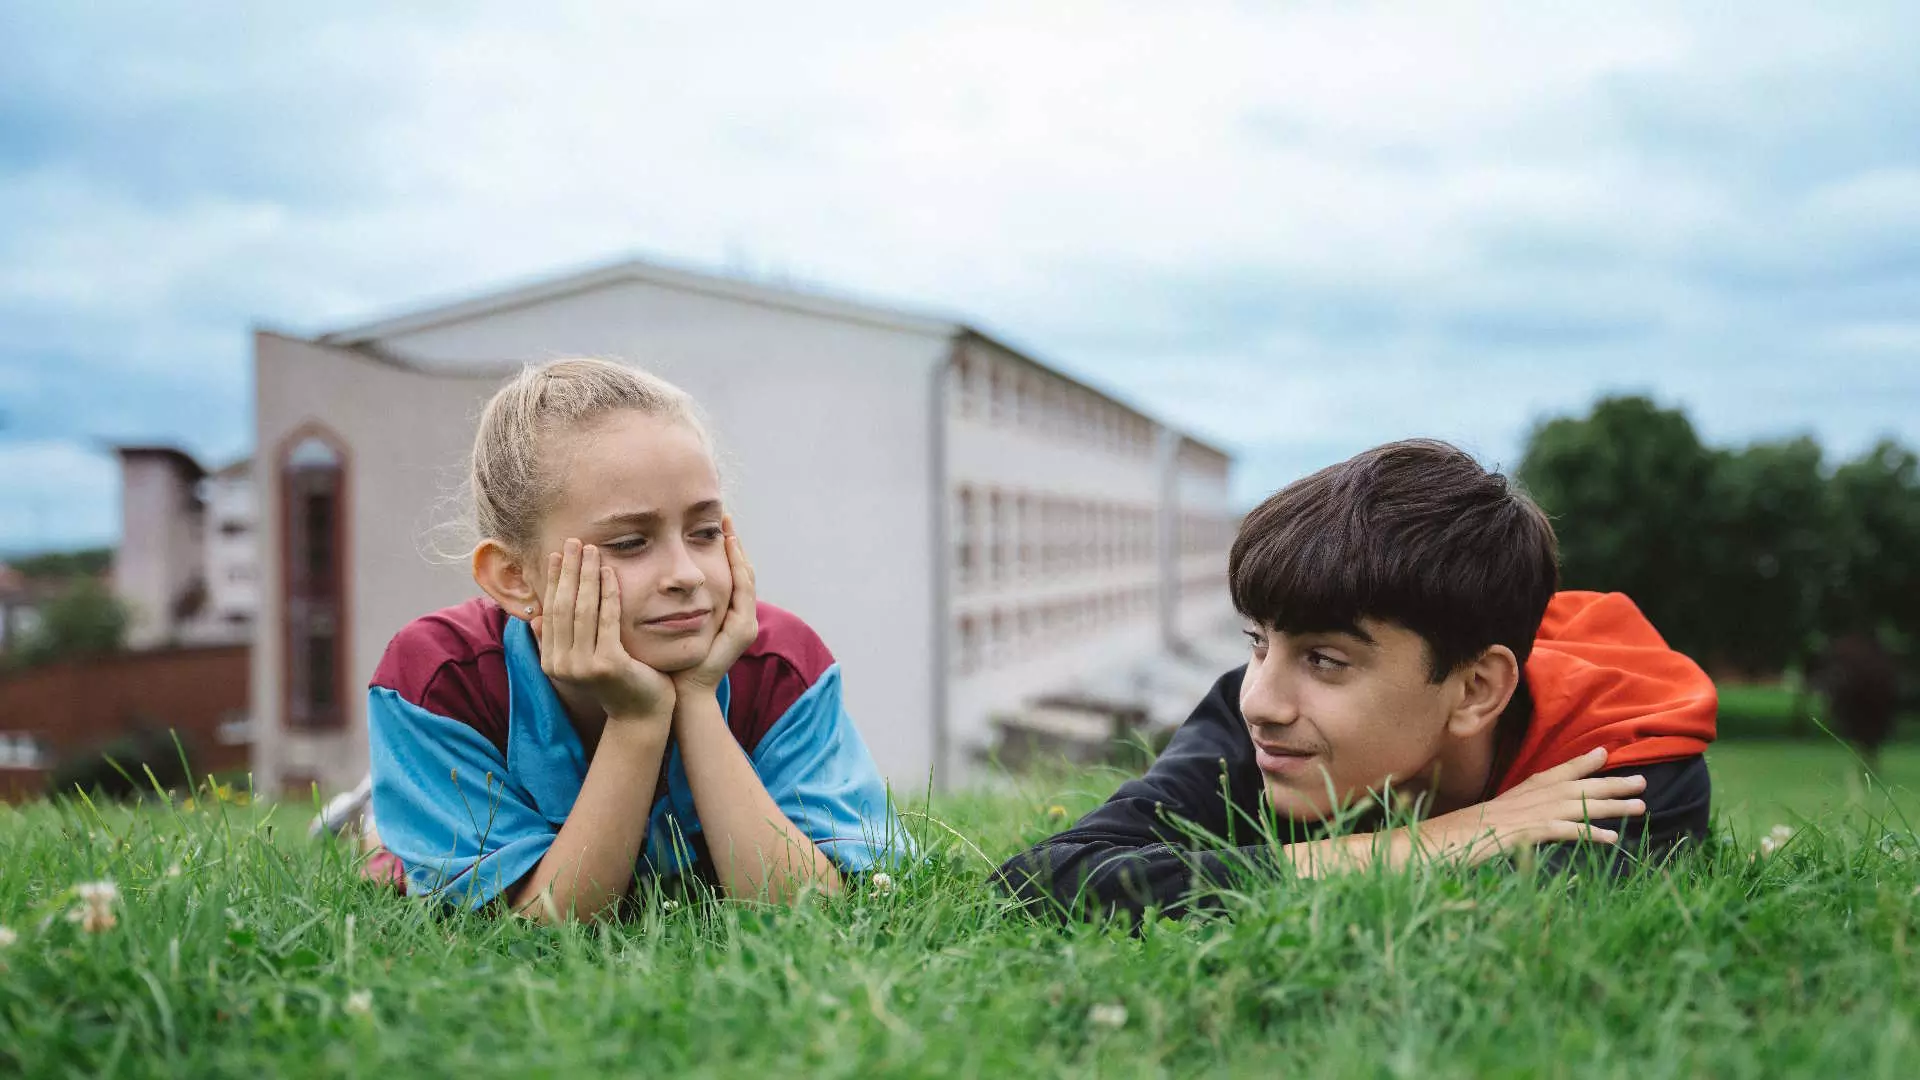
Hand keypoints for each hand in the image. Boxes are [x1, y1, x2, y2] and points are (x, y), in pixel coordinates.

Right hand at [532, 539, 673, 722]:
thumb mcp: (582, 660)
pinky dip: (608, 593)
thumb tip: (535, 617)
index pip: (550, 611)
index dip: (553, 580)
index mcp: (551, 661)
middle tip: (573, 542)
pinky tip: (609, 571)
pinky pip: (607, 619)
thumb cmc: (615, 682)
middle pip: (563, 606)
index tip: (558, 554)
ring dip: (586, 575)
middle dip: (568, 570)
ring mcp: (583, 665)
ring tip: (591, 550)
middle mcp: (561, 665)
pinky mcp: (608, 663)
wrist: (640, 713)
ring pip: (583, 610)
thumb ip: (559, 640)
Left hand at [673, 515, 757, 696]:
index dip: (726, 550)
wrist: (683, 694)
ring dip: (738, 551)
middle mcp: (742, 618)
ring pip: (746, 576)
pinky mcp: (743, 628)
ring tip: (727, 526)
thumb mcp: (674, 624)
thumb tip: (656, 577)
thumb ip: (673, 603)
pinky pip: (743, 588)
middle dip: (735, 544)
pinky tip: (728, 547)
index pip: (731, 575)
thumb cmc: (672, 662)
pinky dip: (736, 566)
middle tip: (725, 516)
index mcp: (727, 616)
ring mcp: (746, 623)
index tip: (714, 526)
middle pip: (743, 571)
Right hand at [1411, 747, 1646, 864]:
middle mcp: (1522, 800)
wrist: (1431, 844)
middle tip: (1642, 782)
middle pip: (1573, 787)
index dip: (1578, 765)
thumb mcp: (1482, 825)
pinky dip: (1587, 832)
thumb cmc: (1450, 838)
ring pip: (1575, 805)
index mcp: (1514, 796)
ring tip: (1640, 807)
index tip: (1603, 754)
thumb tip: (1515, 825)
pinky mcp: (1522, 833)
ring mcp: (1523, 815)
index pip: (1551, 774)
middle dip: (1608, 783)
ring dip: (1610, 806)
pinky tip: (1609, 839)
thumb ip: (1503, 820)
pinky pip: (1561, 831)